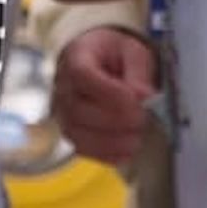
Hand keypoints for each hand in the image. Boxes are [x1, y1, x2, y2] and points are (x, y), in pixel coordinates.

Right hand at [52, 26, 157, 168]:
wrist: (103, 62)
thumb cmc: (118, 55)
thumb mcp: (134, 52)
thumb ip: (138, 74)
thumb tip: (144, 98)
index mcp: (76, 57)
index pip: (81, 75)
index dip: (108, 91)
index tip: (136, 102)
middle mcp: (62, 87)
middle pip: (77, 110)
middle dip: (114, 120)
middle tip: (143, 121)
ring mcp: (62, 113)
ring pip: (77, 134)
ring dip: (111, 141)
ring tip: (138, 138)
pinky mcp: (71, 132)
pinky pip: (82, 149)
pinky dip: (106, 154)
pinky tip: (128, 151)